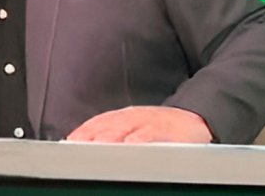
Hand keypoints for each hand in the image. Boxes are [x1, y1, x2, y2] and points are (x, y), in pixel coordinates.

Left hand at [66, 105, 211, 142]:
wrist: (197, 116)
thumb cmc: (163, 127)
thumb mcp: (137, 127)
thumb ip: (116, 135)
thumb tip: (94, 146)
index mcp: (123, 117)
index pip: (96, 122)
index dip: (81, 132)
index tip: (68, 142)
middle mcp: (132, 116)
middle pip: (105, 125)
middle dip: (88, 135)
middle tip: (74, 146)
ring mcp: (147, 121)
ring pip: (122, 128)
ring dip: (105, 137)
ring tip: (92, 147)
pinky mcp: (163, 128)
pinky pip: (147, 134)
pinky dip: (136, 140)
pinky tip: (126, 147)